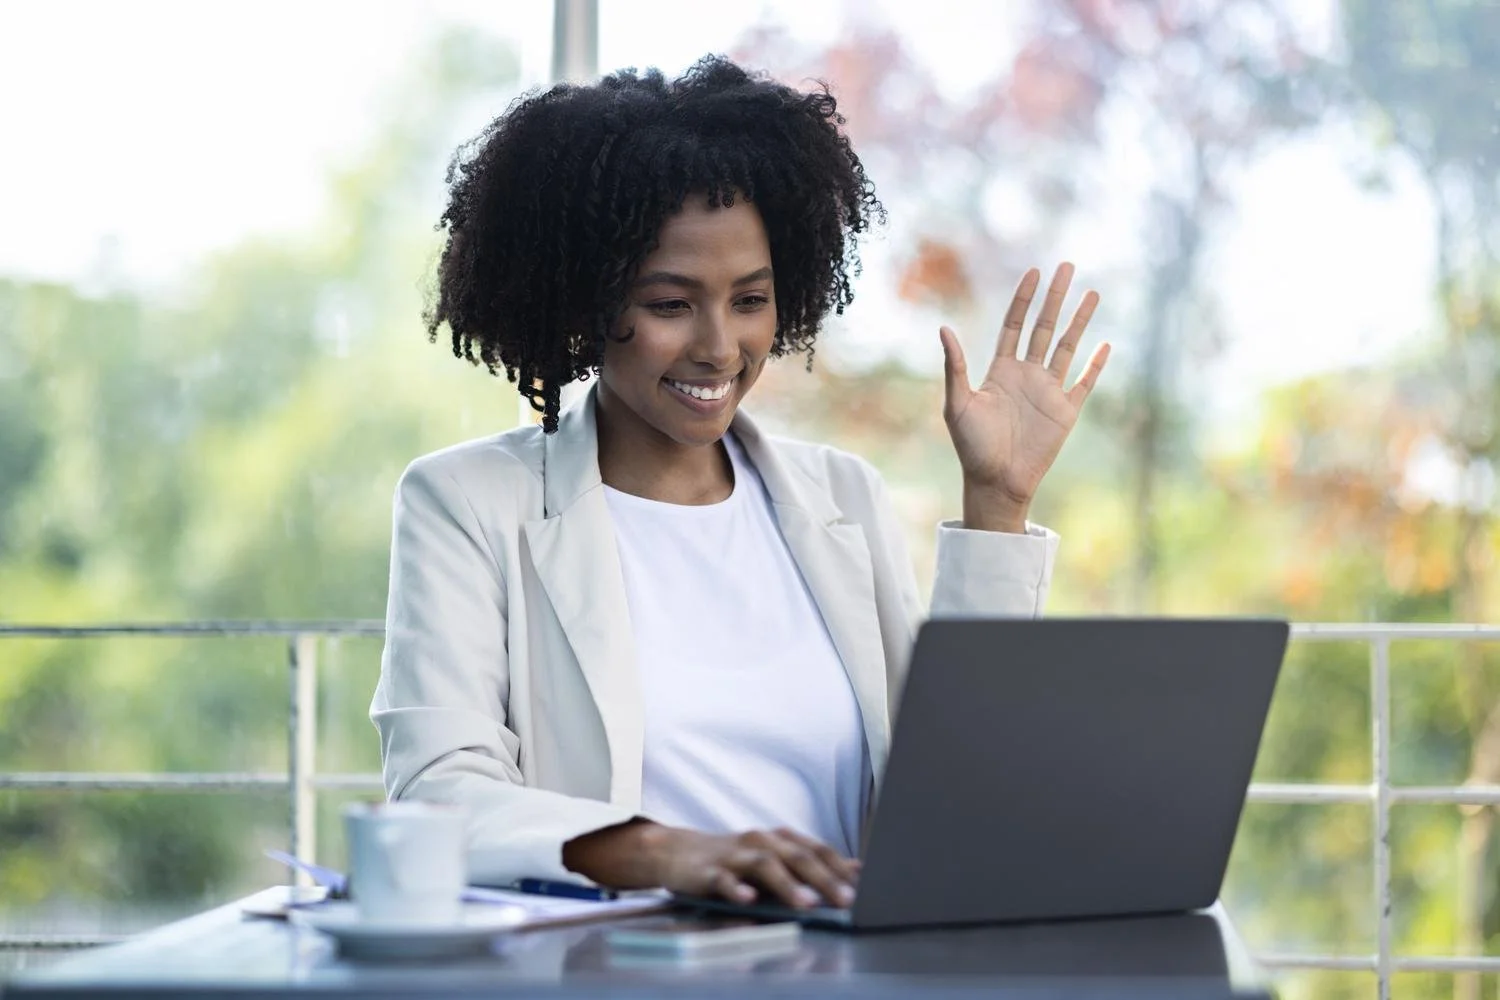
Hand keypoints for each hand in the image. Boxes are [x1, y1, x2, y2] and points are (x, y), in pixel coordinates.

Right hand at [563, 821, 857, 908]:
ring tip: (807, 905)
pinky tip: (749, 900)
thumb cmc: (734, 860)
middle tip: (845, 900)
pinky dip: (737, 889)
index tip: (865, 886)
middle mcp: (760, 841)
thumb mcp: (773, 859)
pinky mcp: (708, 870)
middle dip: (824, 879)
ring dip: (788, 885)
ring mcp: (734, 855)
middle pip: (797, 856)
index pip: (816, 849)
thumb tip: (855, 872)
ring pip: (764, 865)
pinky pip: (724, 880)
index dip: (840, 867)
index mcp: (779, 839)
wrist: (677, 852)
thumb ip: (810, 865)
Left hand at [939, 263, 1108, 530]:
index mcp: (1001, 370)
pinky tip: (1105, 344)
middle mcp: (1027, 375)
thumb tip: (943, 329)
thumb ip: (955, 367)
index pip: (1015, 324)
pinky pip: (1085, 382)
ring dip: (1080, 321)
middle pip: (1044, 327)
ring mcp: (1048, 391)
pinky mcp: (1066, 411)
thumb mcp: (957, 404)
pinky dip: (1096, 365)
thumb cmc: (971, 447)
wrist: (995, 482)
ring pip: (1067, 347)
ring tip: (1093, 293)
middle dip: (1055, 297)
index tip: (1033, 272)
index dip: (1024, 298)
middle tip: (1067, 266)